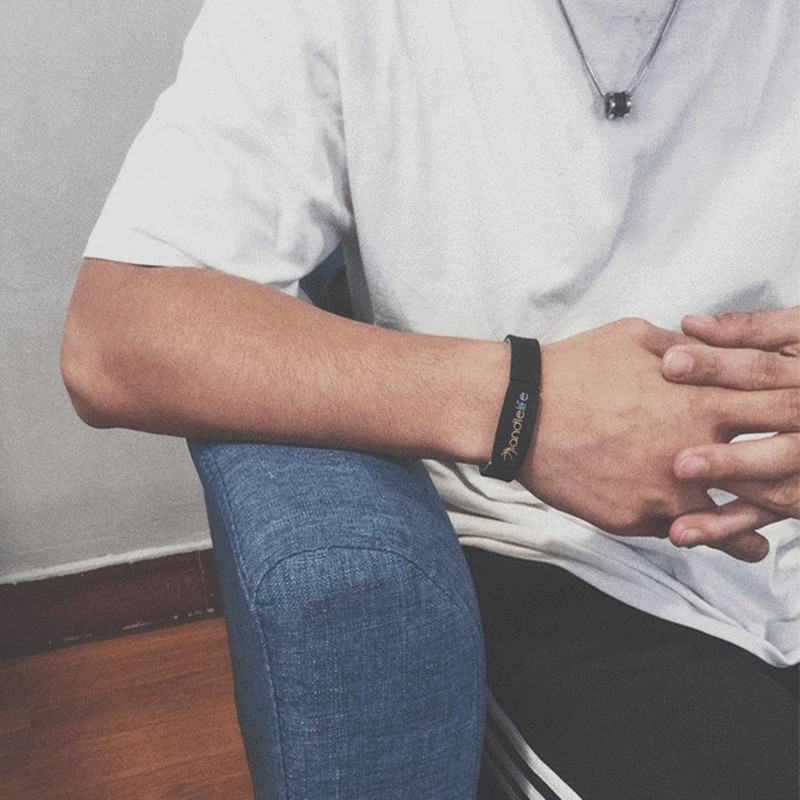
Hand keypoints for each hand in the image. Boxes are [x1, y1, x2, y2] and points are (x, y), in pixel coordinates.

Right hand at [516, 318, 790, 560]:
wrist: (519, 413)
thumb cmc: (573, 369)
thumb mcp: (635, 337)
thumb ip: (687, 347)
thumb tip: (712, 348)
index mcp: (700, 397)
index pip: (782, 406)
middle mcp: (695, 447)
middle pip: (776, 466)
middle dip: (798, 468)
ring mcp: (669, 489)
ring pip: (744, 516)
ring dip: (770, 519)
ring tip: (773, 534)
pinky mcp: (639, 517)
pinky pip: (693, 537)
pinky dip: (719, 542)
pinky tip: (733, 545)